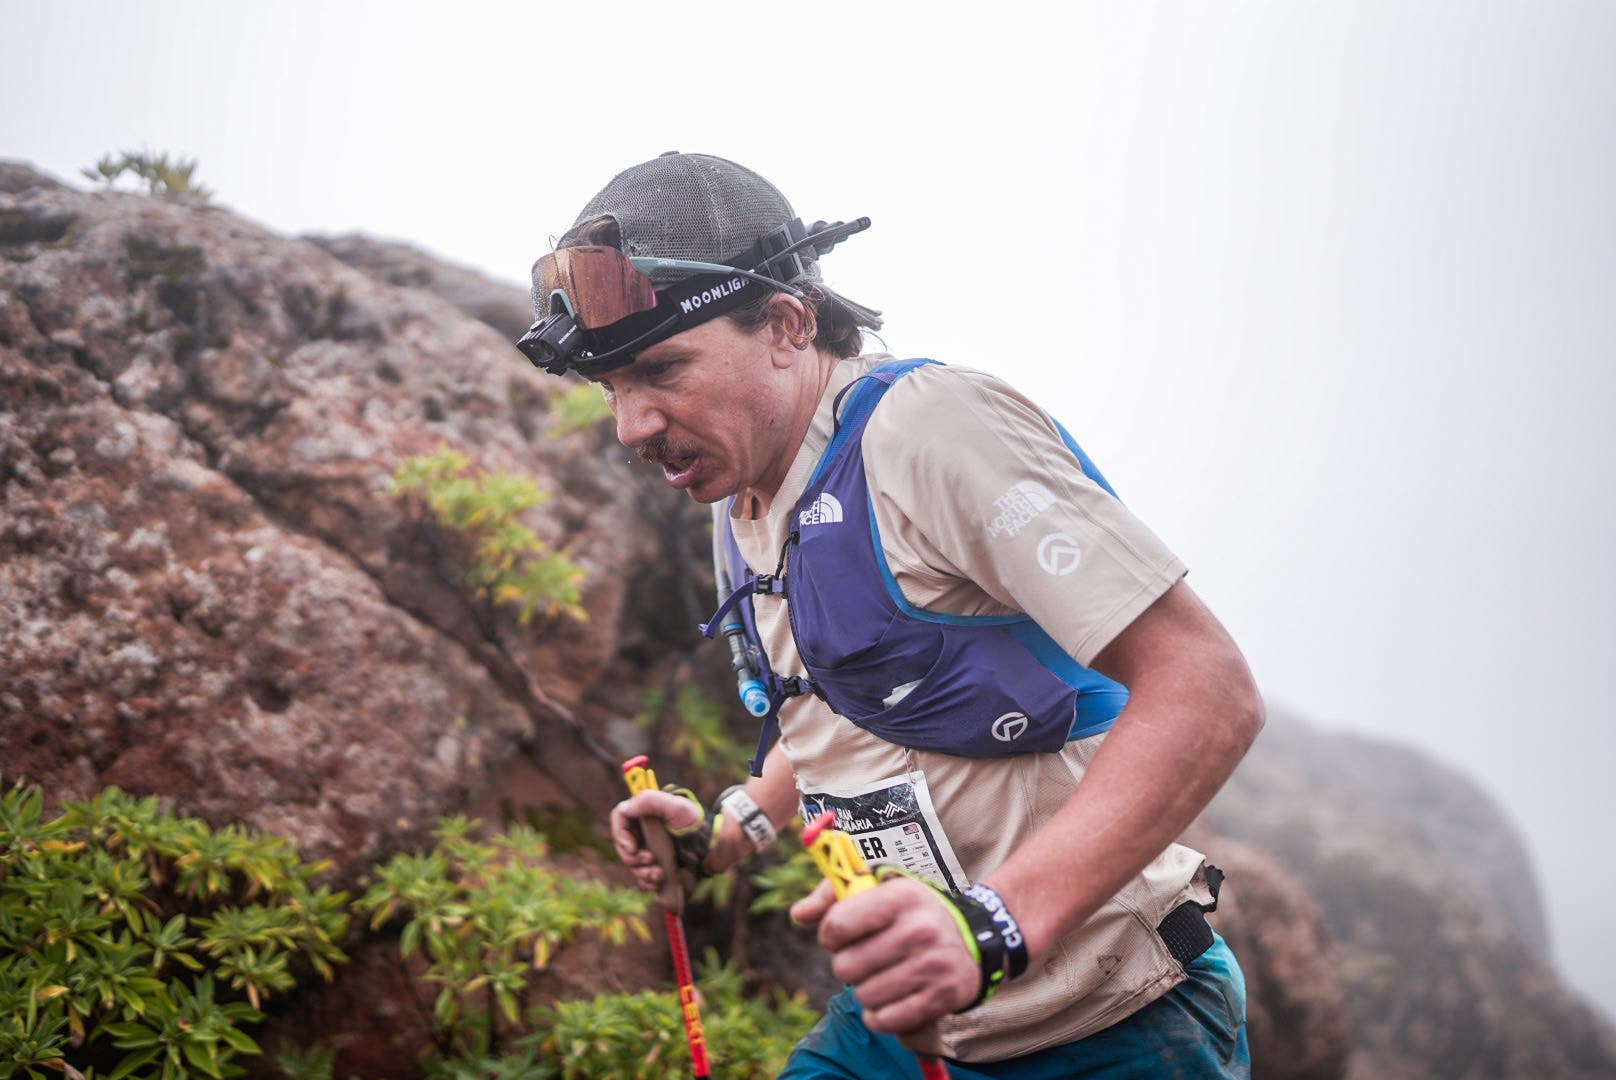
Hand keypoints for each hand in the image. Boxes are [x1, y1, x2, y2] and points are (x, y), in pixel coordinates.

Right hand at [609, 789, 704, 891]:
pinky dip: (649, 882)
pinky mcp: (657, 868)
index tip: (632, 848)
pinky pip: (643, 879)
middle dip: (632, 858)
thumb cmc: (696, 823)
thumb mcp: (676, 806)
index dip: (620, 834)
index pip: (620, 819)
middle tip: (649, 860)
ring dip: (642, 872)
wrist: (714, 846)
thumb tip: (624, 809)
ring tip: (659, 873)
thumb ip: (649, 801)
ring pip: (632, 865)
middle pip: (623, 846)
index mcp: (645, 814)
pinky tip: (661, 880)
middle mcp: (644, 832)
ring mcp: (649, 851)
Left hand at [789, 874, 978, 1033]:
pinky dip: (879, 1016)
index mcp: (901, 897)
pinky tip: (887, 999)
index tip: (841, 935)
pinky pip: (887, 1020)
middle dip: (847, 964)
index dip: (830, 934)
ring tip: (879, 976)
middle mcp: (919, 930)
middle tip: (863, 958)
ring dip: (864, 990)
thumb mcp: (882, 888)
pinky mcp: (940, 998)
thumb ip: (835, 894)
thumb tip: (798, 914)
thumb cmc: (914, 912)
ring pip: (863, 995)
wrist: (976, 939)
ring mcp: (931, 966)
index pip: (838, 924)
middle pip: (845, 966)